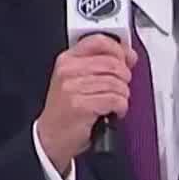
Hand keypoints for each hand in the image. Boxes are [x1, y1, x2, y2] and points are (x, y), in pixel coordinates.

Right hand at [33, 34, 136, 174]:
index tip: (127, 59)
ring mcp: (72, 88)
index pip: (99, 41)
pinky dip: (121, 107)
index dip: (119, 49)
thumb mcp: (78, 80)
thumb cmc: (66, 110)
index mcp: (67, 60)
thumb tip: (128, 54)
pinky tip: (114, 111)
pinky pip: (115, 99)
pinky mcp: (80, 105)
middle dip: (124, 77)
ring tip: (114, 103)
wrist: (50, 138)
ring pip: (117, 82)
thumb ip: (102, 64)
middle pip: (112, 63)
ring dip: (123, 95)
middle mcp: (68, 71)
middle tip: (120, 88)